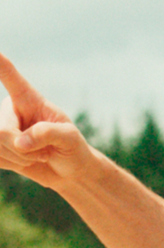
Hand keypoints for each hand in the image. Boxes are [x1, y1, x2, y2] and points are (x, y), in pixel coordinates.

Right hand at [0, 53, 93, 189]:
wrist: (69, 172)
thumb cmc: (73, 149)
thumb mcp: (69, 139)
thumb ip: (47, 134)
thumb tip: (20, 142)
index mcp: (29, 99)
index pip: (8, 75)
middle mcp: (9, 110)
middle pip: (2, 131)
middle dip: (23, 150)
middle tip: (44, 153)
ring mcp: (1, 127)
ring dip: (19, 159)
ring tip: (36, 156)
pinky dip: (12, 165)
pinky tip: (24, 161)